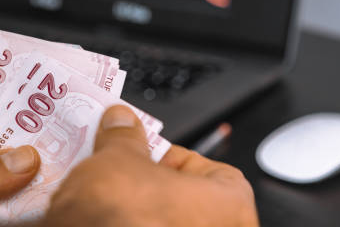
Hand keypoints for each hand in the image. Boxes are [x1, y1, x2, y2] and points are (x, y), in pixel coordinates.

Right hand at [42, 106, 258, 226]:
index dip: (176, 157)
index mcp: (229, 206)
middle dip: (156, 187)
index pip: (214, 170)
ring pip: (170, 225)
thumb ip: (126, 137)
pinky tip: (110, 221)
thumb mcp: (119, 157)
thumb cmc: (117, 215)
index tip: (148, 152)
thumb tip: (122, 122)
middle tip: (127, 172)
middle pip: (190, 201)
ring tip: (112, 198)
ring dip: (145, 212)